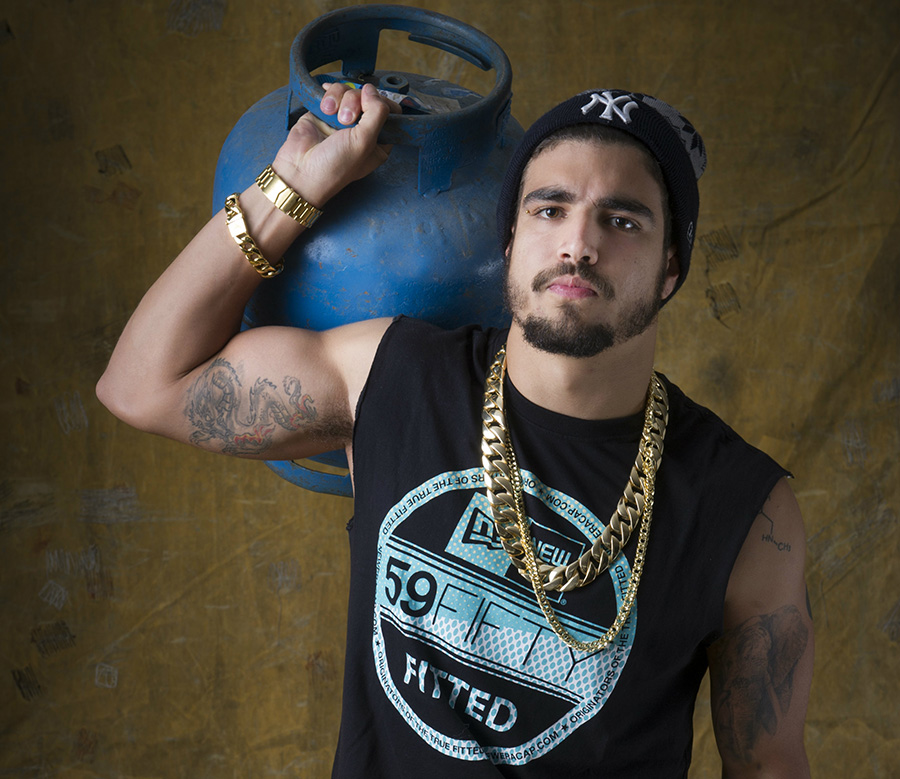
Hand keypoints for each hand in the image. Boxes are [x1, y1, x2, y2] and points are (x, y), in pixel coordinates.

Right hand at [272, 82, 400, 205]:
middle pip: (368, 98)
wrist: (301, 170)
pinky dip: (329, 95)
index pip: (390, 112)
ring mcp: (343, 119)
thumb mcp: (365, 142)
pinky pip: (333, 91)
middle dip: (357, 102)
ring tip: (332, 114)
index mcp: (379, 141)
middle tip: (346, 120)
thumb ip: (377, 113)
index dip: (382, 104)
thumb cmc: (335, 166)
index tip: (371, 106)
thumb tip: (372, 90)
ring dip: (341, 99)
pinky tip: (325, 106)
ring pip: (350, 92)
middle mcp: (362, 129)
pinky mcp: (326, 111)